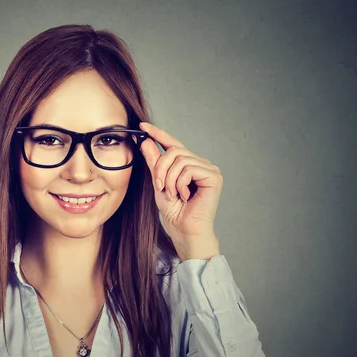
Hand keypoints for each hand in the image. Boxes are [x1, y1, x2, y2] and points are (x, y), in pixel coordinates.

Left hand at [139, 122, 222, 260]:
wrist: (183, 230)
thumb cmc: (174, 211)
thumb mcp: (158, 183)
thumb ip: (154, 162)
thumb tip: (146, 141)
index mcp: (188, 164)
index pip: (172, 143)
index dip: (158, 133)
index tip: (142, 126)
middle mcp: (200, 163)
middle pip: (174, 151)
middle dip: (161, 169)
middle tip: (160, 186)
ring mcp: (208, 168)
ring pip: (180, 160)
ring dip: (169, 179)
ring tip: (173, 194)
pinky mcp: (214, 176)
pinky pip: (189, 169)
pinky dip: (180, 184)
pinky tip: (184, 196)